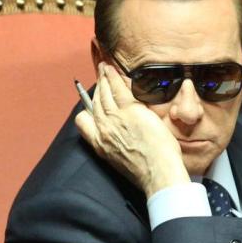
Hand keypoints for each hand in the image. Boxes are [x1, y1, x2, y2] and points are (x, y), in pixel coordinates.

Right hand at [75, 62, 189, 196]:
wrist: (158, 174)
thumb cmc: (148, 171)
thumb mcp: (122, 160)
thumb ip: (117, 143)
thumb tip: (123, 132)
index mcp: (100, 145)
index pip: (83, 121)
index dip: (87, 108)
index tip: (93, 100)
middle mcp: (103, 130)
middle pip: (94, 102)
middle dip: (97, 87)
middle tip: (100, 75)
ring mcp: (115, 119)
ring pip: (104, 92)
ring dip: (103, 77)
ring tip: (104, 68)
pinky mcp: (130, 110)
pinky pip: (118, 88)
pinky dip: (113, 76)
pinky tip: (112, 68)